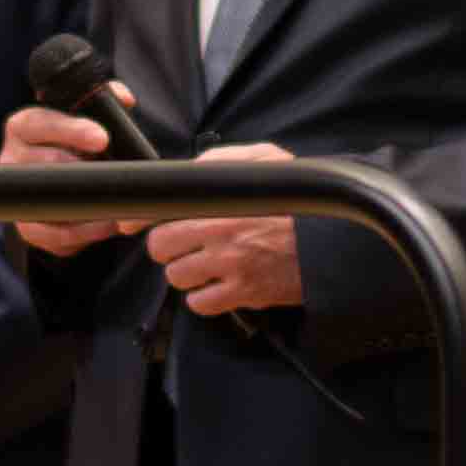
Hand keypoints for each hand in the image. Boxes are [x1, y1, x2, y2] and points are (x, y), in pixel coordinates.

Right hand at [1, 93, 149, 249]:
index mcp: (24, 126)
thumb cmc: (72, 143)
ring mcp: (17, 194)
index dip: (71, 130)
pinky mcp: (27, 227)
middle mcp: (12, 158)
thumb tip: (123, 98)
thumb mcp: (84, 116)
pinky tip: (106, 223)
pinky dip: (83, 231)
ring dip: (83, 201)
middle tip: (109, 173)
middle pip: (42, 162)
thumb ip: (104, 99)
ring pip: (46, 199)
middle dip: (79, 168)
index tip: (101, 138)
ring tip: (113, 200)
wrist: (58, 182)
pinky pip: (52, 233)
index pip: (39, 123)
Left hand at [147, 145, 302, 327]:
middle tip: (184, 243)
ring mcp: (231, 266)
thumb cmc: (299, 201)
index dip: (140, 217)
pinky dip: (204, 297)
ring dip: (186, 272)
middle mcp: (221, 233)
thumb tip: (190, 170)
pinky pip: (200, 304)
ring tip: (206, 263)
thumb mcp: (267, 162)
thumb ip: (223, 161)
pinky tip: (219, 284)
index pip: (164, 209)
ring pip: (177, 278)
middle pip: (160, 247)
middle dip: (168, 246)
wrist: (335, 240)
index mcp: (222, 200)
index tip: (130, 223)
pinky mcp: (244, 293)